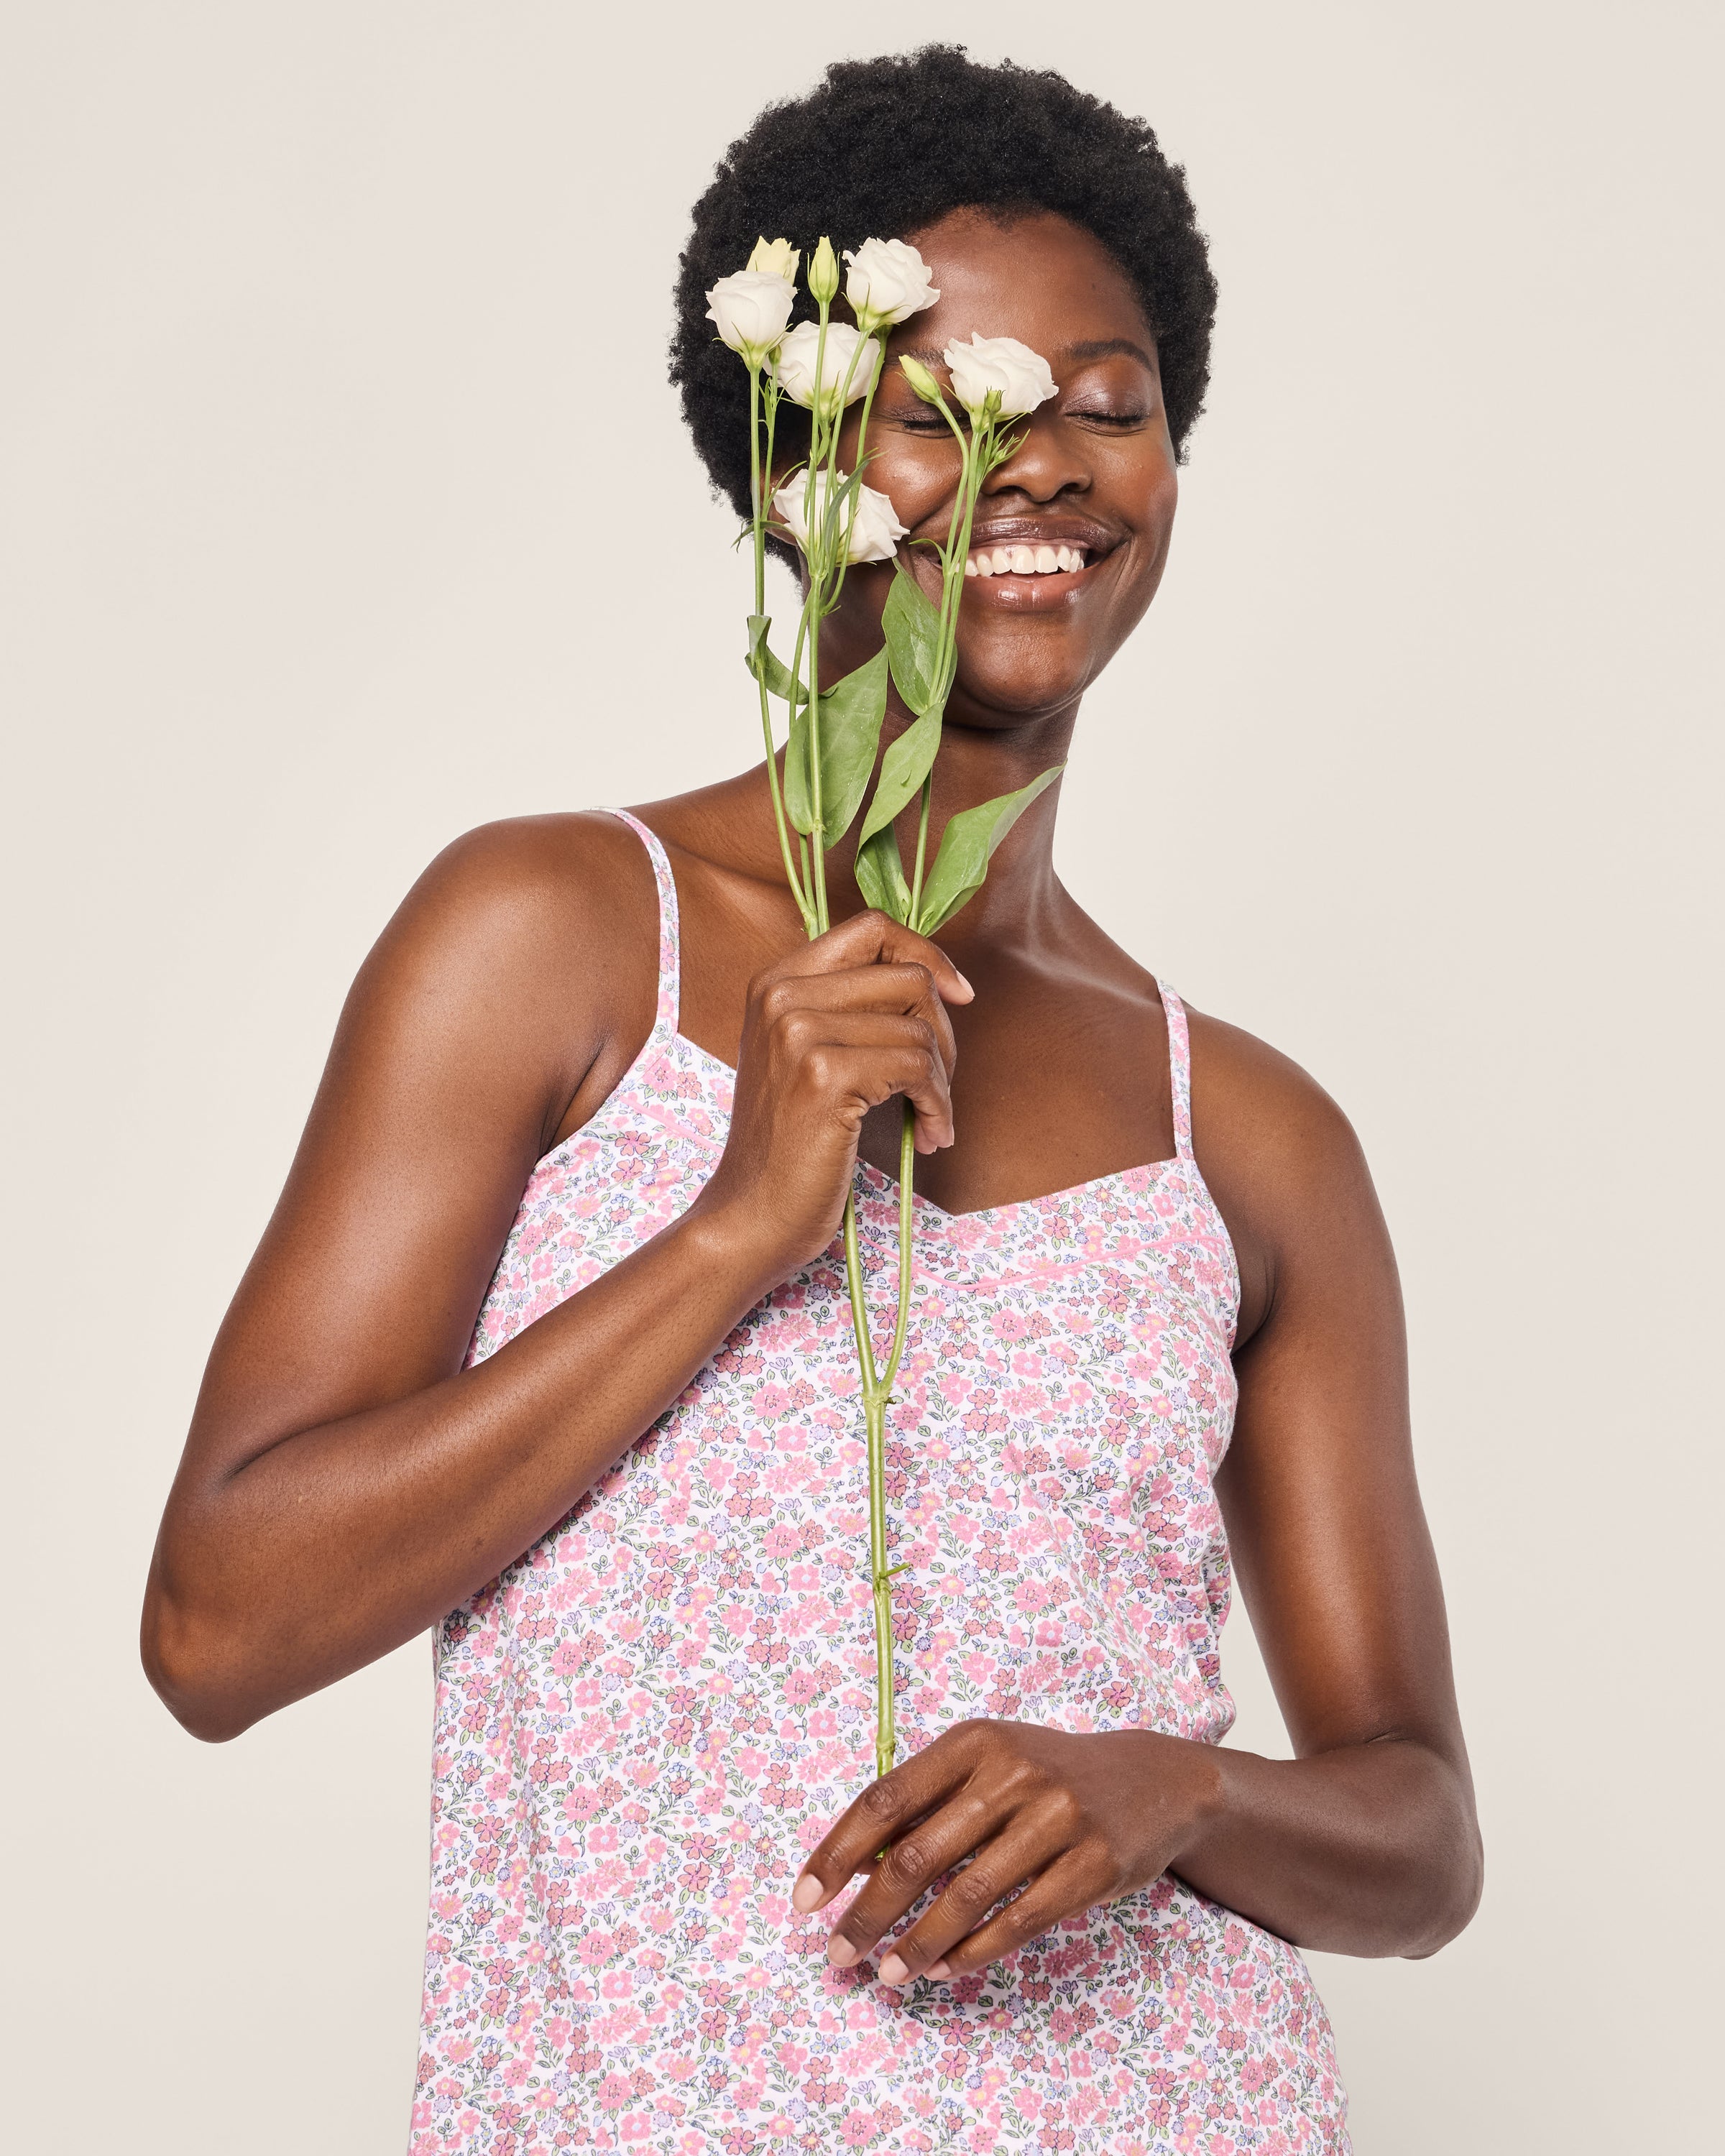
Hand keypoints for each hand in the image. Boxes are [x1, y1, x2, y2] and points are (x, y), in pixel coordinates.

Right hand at [690, 910, 971, 1282]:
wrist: (752, 1215)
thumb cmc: (791, 1144)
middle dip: (944, 1034)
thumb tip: (940, 981)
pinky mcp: (825, 1074)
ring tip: (932, 1118)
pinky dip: (939, 1106)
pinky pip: (919, 1069)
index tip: (958, 996)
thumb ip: (849, 1009)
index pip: (872, 928)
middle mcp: (782, 995)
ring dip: (943, 1082)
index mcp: (776, 981)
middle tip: (938, 1085)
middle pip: (908, 977)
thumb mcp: (806, 1056)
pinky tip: (931, 1135)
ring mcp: (800, 1031)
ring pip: (920, 1027)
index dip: (927, 954)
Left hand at [790, 1718, 1223, 1985]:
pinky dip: (973, 1952)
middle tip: (838, 1954)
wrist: (1154, 1782)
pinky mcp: (1093, 1864)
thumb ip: (925, 1805)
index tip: (804, 1900)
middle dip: (868, 1912)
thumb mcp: (988, 1766)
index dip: (837, 1853)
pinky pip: (1019, 1920)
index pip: (885, 1799)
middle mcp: (1013, 1772)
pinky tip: (943, 1969)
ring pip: (967, 1896)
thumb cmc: (1048, 1777)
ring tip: (886, 1975)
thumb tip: (851, 1867)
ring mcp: (1058, 1817)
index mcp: (973, 1740)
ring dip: (916, 1944)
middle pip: (918, 1853)